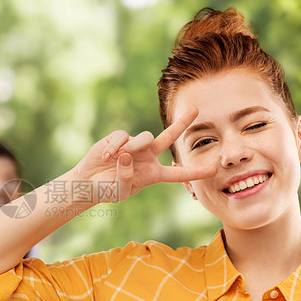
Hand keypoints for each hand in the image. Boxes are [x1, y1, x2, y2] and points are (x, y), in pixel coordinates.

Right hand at [71, 107, 214, 202]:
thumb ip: (126, 177)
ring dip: (133, 147)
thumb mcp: (120, 191)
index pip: (178, 173)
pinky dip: (114, 147)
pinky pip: (122, 136)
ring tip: (116, 159)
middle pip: (168, 137)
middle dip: (182, 123)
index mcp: (153, 173)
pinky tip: (105, 157)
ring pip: (144, 138)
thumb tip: (127, 154)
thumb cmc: (107, 190)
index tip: (213, 169)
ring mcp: (134, 145)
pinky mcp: (119, 138)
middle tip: (196, 109)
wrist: (88, 182)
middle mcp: (147, 156)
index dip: (195, 172)